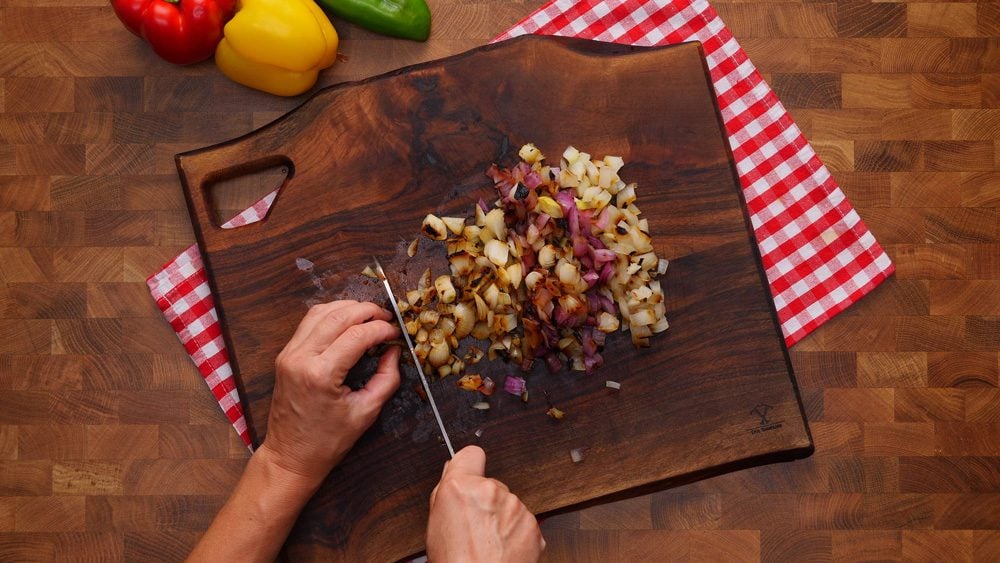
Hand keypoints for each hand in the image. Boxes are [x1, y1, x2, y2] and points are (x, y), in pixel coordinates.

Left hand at [259, 300, 401, 486]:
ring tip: (369, 315)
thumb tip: (394, 351)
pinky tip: (347, 321)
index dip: (381, 328)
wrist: (291, 456)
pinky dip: (330, 315)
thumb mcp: (366, 412)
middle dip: (367, 311)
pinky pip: (308, 323)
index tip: (396, 333)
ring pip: (320, 312)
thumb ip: (386, 379)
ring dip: (348, 308)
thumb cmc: (327, 441)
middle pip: (338, 316)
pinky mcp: (285, 355)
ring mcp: (289, 355)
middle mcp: (300, 358)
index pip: (357, 335)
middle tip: (387, 317)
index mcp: (320, 375)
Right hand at [427, 446, 544, 561]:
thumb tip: (452, 477)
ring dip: (501, 520)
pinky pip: (523, 523)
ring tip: (488, 546)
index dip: (468, 466)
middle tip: (474, 529)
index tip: (469, 476)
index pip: (471, 454)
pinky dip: (516, 535)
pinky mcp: (534, 525)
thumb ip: (446, 495)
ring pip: (508, 505)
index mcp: (460, 488)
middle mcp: (491, 491)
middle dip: (485, 503)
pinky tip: (502, 552)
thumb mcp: (434, 527)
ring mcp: (515, 507)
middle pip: (490, 486)